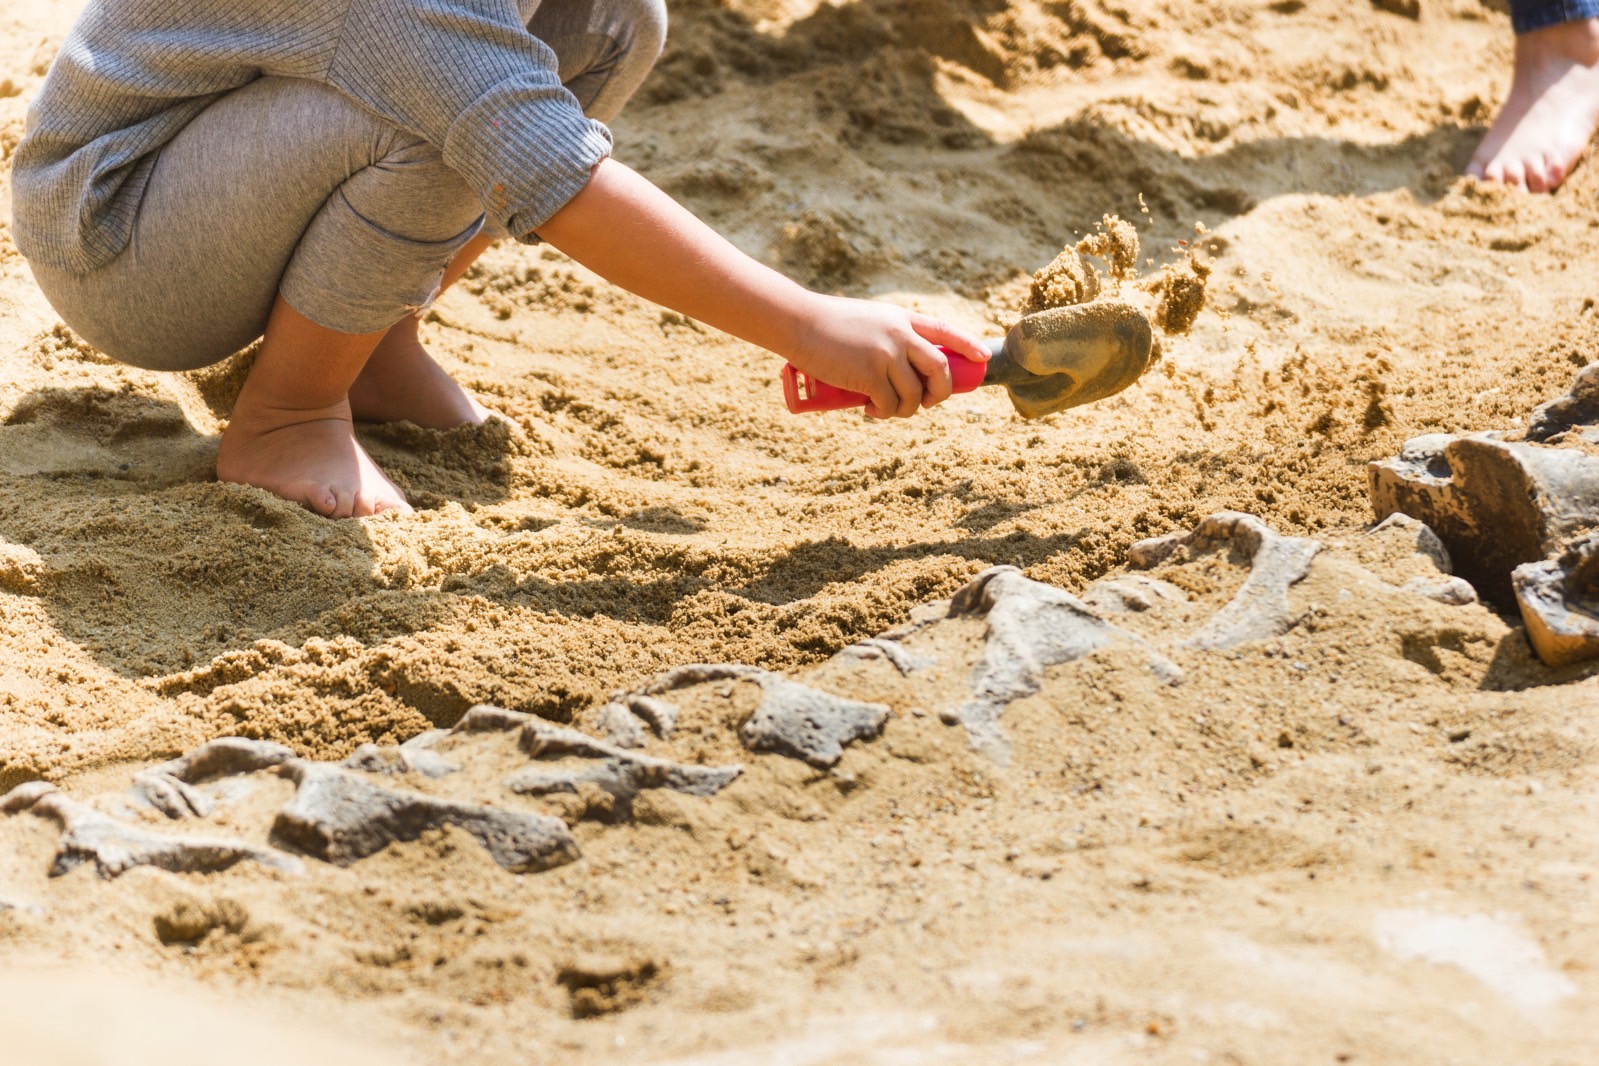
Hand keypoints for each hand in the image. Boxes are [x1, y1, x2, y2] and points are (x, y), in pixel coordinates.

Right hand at [787, 295, 988, 418]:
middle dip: (940, 391)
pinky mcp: (869, 374)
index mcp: (902, 319)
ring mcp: (886, 354)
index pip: (945, 331)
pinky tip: (871, 410)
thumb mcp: (869, 320)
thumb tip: (902, 369)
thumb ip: (888, 335)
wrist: (799, 323)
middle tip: (927, 402)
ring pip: (915, 394)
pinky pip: (889, 404)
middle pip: (940, 368)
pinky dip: (883, 413)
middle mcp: (900, 335)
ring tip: (887, 409)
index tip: (984, 358)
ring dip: (905, 409)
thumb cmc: (828, 323)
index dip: (968, 345)